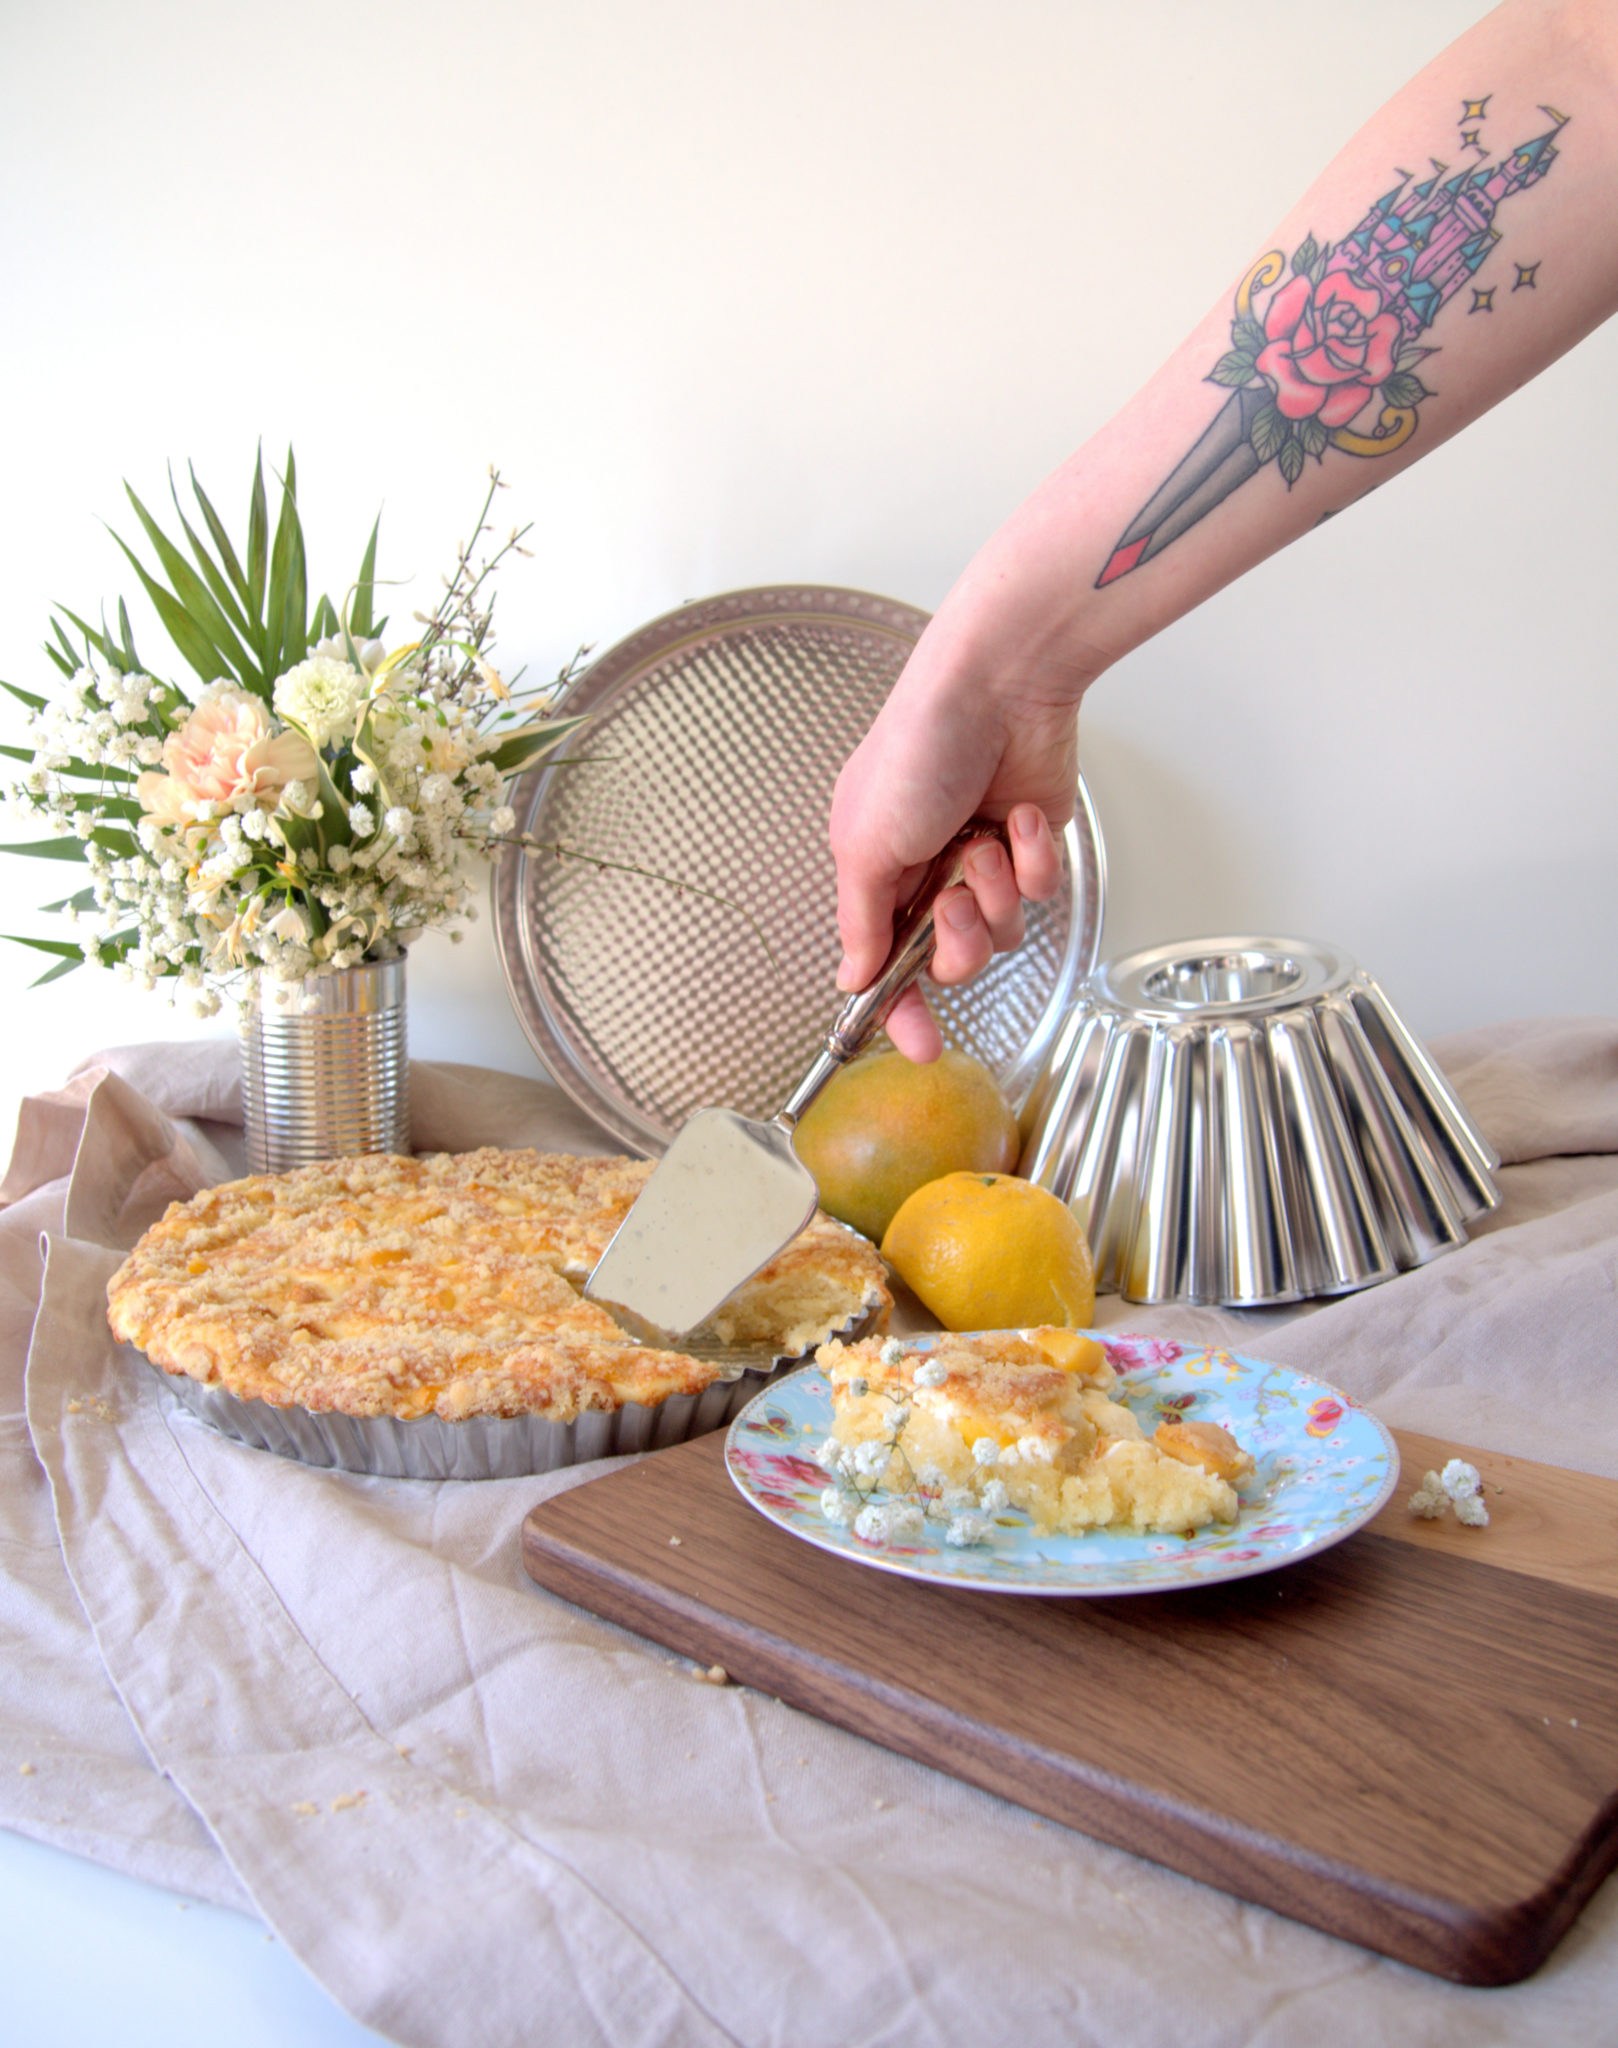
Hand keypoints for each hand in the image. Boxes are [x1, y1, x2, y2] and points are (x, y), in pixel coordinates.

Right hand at [828, 603, 1085, 1061]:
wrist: (998, 689)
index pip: (884, 963)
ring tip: (984, 842)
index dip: (898, 1009)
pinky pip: (1039, 893)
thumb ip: (860, 921)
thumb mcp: (865, 843)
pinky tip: (1021, 821)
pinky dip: (1031, 860)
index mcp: (877, 872)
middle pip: (948, 959)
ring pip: (999, 933)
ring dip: (993, 891)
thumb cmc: (918, 749)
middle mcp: (929, 873)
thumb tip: (849, 976)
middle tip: (952, 896)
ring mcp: (983, 863)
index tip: (916, 1045)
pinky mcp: (1032, 849)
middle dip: (956, 938)